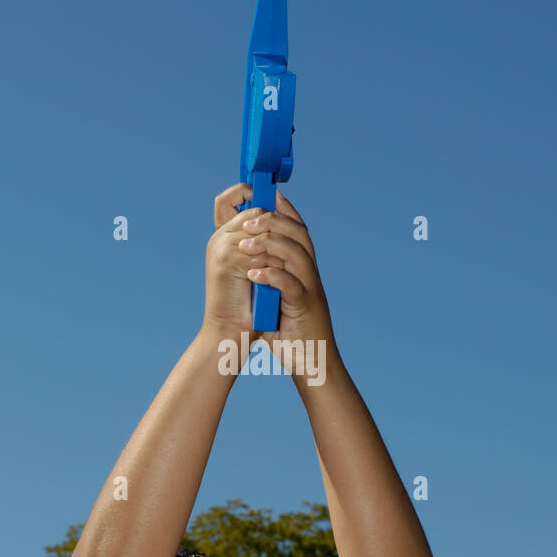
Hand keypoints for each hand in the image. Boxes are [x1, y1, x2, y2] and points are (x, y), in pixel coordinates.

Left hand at [213, 185, 336, 371]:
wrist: (311, 362)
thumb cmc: (290, 331)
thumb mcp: (274, 298)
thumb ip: (265, 276)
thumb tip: (244, 258)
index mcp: (303, 269)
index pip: (297, 230)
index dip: (284, 210)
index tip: (266, 194)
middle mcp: (310, 274)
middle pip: (299, 235)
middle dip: (273, 221)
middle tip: (248, 220)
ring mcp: (311, 289)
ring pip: (298, 254)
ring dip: (271, 244)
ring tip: (245, 245)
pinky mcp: (306, 308)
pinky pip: (292, 286)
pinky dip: (273, 276)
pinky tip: (253, 274)